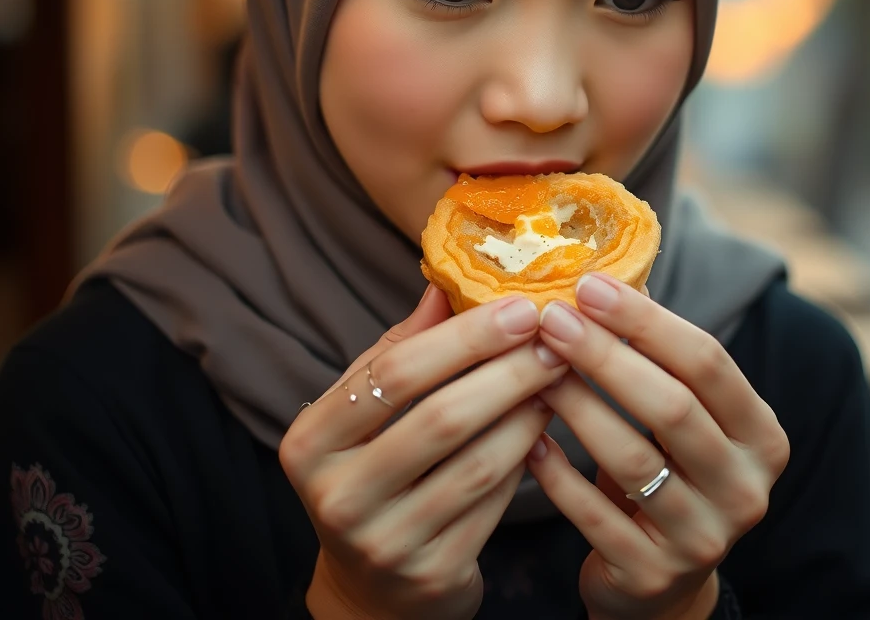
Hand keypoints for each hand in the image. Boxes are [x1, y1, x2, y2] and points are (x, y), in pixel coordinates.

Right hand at [278, 285, 568, 619]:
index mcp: (311, 441)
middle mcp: (339, 496)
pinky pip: (494, 504)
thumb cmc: (370, 472)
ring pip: (477, 463)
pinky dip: (526, 457)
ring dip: (527, 411)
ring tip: (558, 374)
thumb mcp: (365, 411)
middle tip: (556, 336)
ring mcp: (385, 543)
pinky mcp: (432, 575)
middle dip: (508, 369)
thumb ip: (402, 347)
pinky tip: (545, 424)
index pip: (394, 373)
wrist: (370, 588)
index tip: (520, 307)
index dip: (465, 336)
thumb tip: (445, 280)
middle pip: (440, 417)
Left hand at [526, 272, 789, 619]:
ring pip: (631, 458)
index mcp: (759, 434)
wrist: (659, 579)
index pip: (707, 361)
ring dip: (576, 405)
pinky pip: (595, 516)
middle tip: (552, 320)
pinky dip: (557, 475)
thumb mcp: (677, 412)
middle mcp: (745, 488)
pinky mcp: (653, 575)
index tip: (589, 286)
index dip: (646, 321)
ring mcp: (704, 537)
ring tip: (532, 369)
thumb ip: (655, 353)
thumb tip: (604, 271)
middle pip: (672, 407)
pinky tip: (528, 440)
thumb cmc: (664, 468)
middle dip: (605, 356)